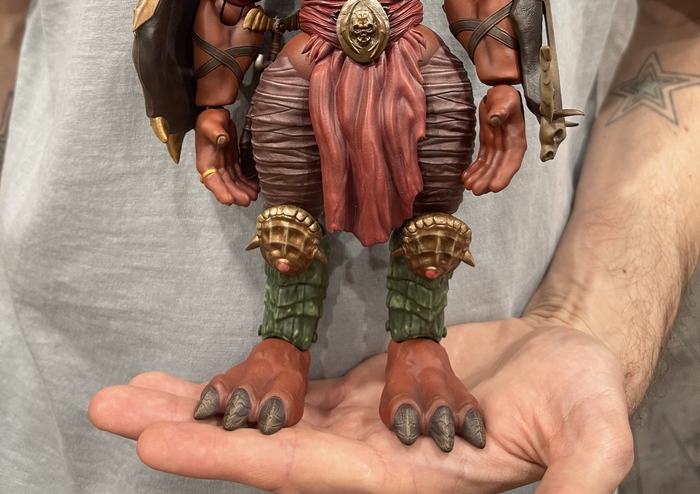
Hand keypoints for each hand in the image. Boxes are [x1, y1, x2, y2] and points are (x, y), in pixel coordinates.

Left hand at [89, 317, 632, 493]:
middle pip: (265, 450)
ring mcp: (360, 426)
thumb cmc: (584, 396)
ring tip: (130, 392)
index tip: (164, 445)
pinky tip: (200, 382)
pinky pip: (290, 391)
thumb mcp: (593, 436)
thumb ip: (576, 481)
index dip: (237, 460)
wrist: (568, 360)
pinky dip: (243, 385)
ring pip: (267, 418)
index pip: (308, 476)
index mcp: (408, 480)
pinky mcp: (363, 393)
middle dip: (188, 434)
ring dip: (198, 407)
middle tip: (112, 410)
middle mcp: (369, 461)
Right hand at [194, 108, 258, 205]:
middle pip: (224, 185)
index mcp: (205, 161)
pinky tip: (254, 187)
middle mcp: (213, 167)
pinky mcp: (231, 162)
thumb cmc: (209, 120)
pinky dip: (246, 182)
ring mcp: (222, 166)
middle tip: (247, 200)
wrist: (214, 115)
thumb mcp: (210, 124)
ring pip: (232, 182)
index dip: (220, 191)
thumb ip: (215, 132)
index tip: (229, 200)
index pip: (211, 181)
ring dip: (242, 191)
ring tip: (254, 196)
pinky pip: (238, 175)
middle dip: (235, 194)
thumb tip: (222, 139)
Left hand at [462, 86, 526, 194]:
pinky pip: (482, 160)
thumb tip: (493, 120)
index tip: (494, 187)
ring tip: (468, 186)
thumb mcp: (505, 100)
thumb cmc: (506, 97)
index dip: (504, 175)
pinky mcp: (489, 145)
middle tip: (475, 190)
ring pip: (490, 167)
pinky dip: (475, 169)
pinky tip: (466, 177)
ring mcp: (499, 147)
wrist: (500, 93)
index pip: (512, 161)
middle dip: (488, 180)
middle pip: (499, 168)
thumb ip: (501, 111)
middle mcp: (509, 147)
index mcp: (516, 140)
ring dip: (480, 177)